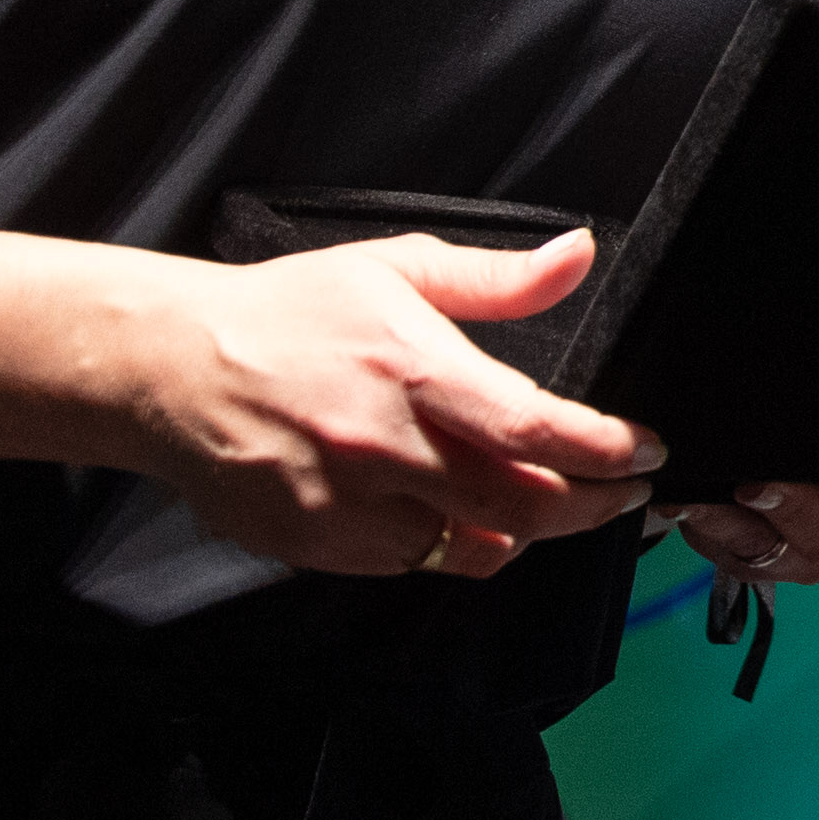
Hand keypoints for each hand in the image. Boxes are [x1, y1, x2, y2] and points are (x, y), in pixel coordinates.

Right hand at [131, 227, 664, 579]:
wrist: (172, 369)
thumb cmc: (288, 313)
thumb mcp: (396, 269)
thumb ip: (497, 278)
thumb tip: (578, 255)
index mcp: (414, 372)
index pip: (537, 432)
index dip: (609, 452)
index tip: (647, 454)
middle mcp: (386, 448)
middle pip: (524, 505)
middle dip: (595, 507)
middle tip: (625, 495)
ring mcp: (349, 507)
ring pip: (475, 547)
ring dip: (528, 532)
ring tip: (553, 505)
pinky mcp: (318, 547)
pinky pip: (415, 564)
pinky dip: (456, 546)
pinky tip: (467, 517)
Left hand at [672, 441, 818, 586]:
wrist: (799, 449)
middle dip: (801, 510)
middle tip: (761, 481)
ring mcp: (809, 555)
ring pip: (780, 554)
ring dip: (733, 523)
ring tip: (696, 493)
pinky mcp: (756, 561)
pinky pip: (728, 552)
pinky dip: (699, 521)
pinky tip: (675, 491)